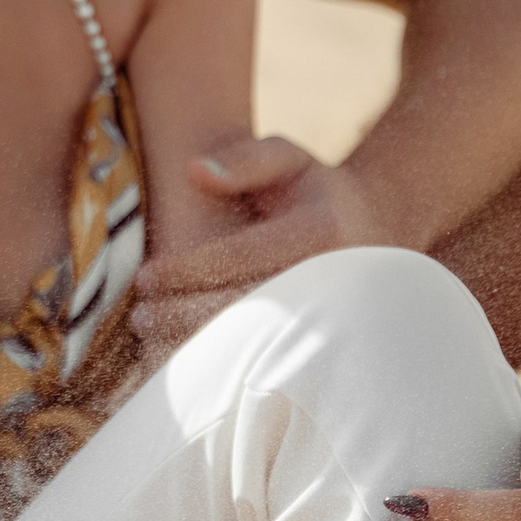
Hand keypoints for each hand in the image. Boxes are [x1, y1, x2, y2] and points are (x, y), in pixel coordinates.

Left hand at [129, 136, 386, 348]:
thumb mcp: (288, 158)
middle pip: (247, 306)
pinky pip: (273, 357)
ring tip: (154, 340)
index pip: (240, 256)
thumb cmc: (316, 192)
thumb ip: (245, 158)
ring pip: (259, 342)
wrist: (380, 232)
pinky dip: (228, 363)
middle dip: (186, 315)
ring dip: (202, 344)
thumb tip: (193, 171)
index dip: (187, 269)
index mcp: (320, 232)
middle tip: (139, 318)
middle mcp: (332, 280)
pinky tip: (189, 362)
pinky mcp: (329, 342)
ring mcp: (336, 317)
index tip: (144, 277)